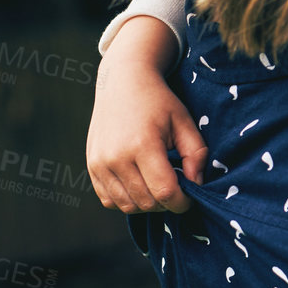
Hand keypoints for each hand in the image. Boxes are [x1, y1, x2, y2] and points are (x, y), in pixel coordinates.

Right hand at [87, 17, 205, 212]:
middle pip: (147, 203)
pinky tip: (139, 183)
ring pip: (127, 206)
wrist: (122, 81)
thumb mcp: (184, 121)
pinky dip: (126, 199)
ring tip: (157, 184)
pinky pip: (109, 200)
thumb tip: (196, 184)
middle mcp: (116, 158)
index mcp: (143, 145)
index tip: (190, 196)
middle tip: (175, 186)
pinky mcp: (91, 167)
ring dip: (147, 203)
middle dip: (166, 203)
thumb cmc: (157, 101)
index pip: (165, 192)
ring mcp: (100, 164)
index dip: (182, 202)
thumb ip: (196, 154)